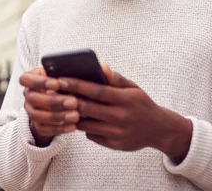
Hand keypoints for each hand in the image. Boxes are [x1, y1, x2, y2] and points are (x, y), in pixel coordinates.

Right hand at [19, 67, 79, 146]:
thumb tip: (73, 74)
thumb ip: (63, 75)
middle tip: (73, 102)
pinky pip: (44, 130)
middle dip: (53, 101)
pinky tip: (72, 126)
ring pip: (37, 116)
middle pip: (33, 99)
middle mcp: (27, 95)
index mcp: (30, 79)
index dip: (39, 82)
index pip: (25, 79)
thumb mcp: (61, 76)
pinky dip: (59, 128)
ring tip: (75, 116)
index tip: (57, 84)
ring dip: (57, 116)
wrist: (59, 101)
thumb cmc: (62, 83)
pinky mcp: (37, 125)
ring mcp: (30, 111)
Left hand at [57, 65, 192, 160]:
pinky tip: (77, 120)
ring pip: (86, 124)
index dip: (76, 85)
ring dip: (71, 115)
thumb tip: (101, 66)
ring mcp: (117, 133)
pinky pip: (91, 135)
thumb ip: (116, 78)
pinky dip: (83, 127)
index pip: (96, 91)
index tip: (60, 80)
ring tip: (60, 106)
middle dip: (68, 100)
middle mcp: (120, 117)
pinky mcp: (114, 145)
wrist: (159, 129)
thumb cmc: (141, 104)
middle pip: (87, 108)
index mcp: (125, 100)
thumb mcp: (133, 88)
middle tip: (52, 92)